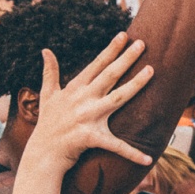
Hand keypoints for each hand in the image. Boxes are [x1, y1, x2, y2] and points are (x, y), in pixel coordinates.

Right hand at [26, 35, 154, 168]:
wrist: (43, 154)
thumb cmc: (47, 124)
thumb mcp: (47, 95)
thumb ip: (50, 72)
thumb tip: (45, 50)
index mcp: (75, 89)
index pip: (96, 65)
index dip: (111, 49)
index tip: (124, 35)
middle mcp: (83, 99)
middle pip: (110, 75)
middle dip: (126, 58)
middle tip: (142, 43)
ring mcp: (87, 117)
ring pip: (117, 98)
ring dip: (135, 84)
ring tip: (151, 71)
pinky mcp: (90, 137)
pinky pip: (116, 146)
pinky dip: (132, 153)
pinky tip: (148, 158)